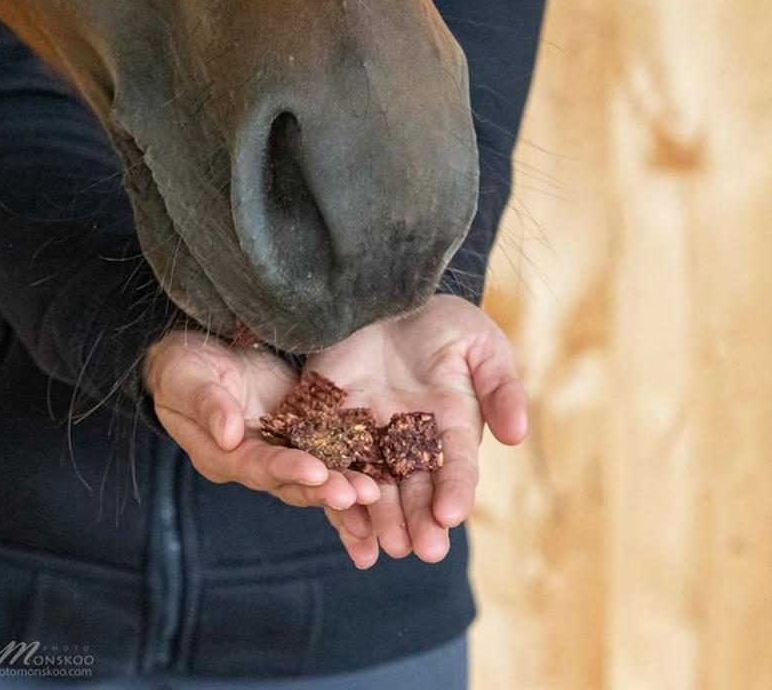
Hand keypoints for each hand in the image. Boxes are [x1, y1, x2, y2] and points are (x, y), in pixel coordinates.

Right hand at [143, 330, 379, 509]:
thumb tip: (228, 434)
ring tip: (376, 496)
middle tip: (361, 494)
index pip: (257, 466)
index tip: (316, 472)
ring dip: (345, 490)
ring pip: (316, 478)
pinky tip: (381, 487)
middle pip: (293, 483)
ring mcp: (281, 450)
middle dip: (327, 489)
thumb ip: (207, 403)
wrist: (202, 357)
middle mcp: (254, 462)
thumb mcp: (185, 377)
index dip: (287, 469)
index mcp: (222, 454)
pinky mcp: (303, 434)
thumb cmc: (184, 367)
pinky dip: (352, 473)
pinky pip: (329, 458)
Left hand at [305, 294, 527, 568]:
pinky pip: (331, 460)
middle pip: (416, 486)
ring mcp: (369, 434)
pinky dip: (333, 488)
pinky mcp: (331, 422)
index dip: (456, 490)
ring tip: (385, 546)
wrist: (386, 296)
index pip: (456, 465)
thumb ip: (501, 388)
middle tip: (422, 550)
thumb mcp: (482, 346)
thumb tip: (517, 435)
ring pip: (374, 483)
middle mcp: (410, 439)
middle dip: (419, 519)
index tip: (452, 514)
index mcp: (451, 424)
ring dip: (379, 515)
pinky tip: (336, 513)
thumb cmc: (444, 323)